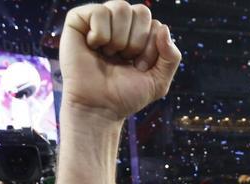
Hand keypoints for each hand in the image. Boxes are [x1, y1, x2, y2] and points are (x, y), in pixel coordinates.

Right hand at [59, 2, 181, 119]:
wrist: (99, 108)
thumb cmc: (125, 95)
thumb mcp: (159, 81)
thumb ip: (172, 56)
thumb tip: (163, 27)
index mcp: (137, 34)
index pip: (155, 25)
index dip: (151, 48)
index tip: (139, 68)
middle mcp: (119, 24)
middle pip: (141, 11)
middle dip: (137, 42)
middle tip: (124, 60)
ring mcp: (99, 21)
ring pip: (121, 7)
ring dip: (119, 39)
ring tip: (109, 55)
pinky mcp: (78, 21)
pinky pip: (99, 11)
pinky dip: (100, 34)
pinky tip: (93, 47)